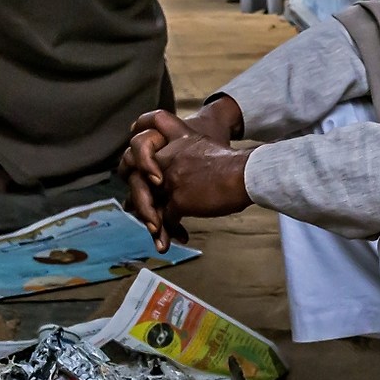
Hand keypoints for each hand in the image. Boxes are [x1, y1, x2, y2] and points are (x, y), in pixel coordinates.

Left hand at [119, 99, 249, 249]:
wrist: (245, 173)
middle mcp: (167, 158)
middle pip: (140, 180)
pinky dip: (169, 232)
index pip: (143, 142)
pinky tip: (180, 238)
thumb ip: (191, 154)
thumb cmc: (234, 163)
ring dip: (152, 222)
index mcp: (176, 141)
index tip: (133, 170)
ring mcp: (170, 179)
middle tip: (145, 216)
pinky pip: (165, 219)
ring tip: (157, 235)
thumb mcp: (207, 145)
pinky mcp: (178, 199)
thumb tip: (195, 171)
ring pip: (148, 203)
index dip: (135, 156)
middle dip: (140, 201)